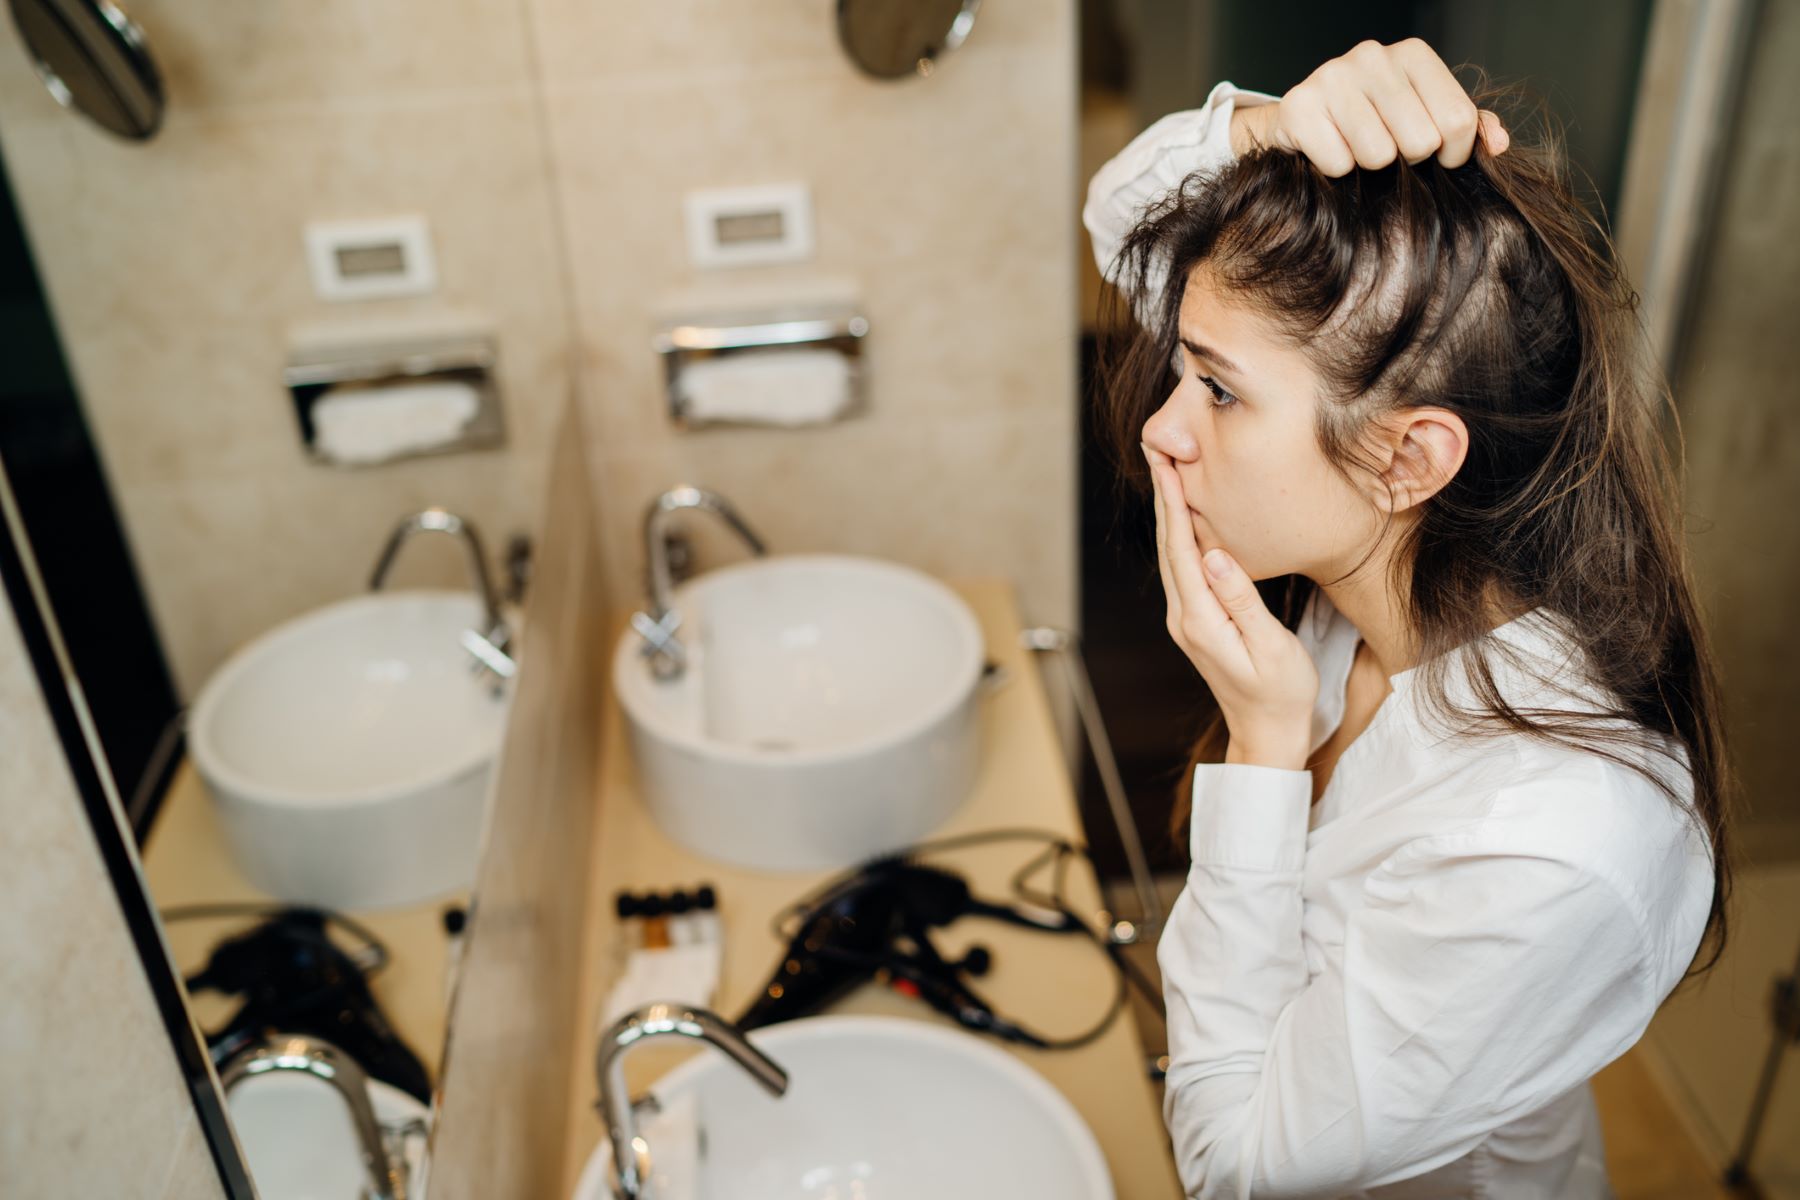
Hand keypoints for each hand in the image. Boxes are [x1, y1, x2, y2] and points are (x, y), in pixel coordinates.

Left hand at [1144, 445, 1317, 769]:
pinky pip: (1183, 570)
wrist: (1268, 735)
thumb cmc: (1280, 694)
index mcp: (1200, 619)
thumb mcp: (1270, 648)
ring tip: (1167, 473)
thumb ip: (1242, 601)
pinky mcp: (1197, 623)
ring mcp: (1187, 621)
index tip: (1167, 464)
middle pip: (1168, 546)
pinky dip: (1180, 537)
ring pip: (1172, 556)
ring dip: (1168, 514)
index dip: (1173, 504)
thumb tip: (1216, 554)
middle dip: (1163, 497)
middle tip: (1158, 451)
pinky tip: (1186, 519)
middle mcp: (1184, 618)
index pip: (1182, 549)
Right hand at [1229, 38, 1509, 175]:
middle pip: (1420, 142)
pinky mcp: (1299, 107)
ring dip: (1370, 166)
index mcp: (1413, 54)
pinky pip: (1338, 164)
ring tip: (1359, 148)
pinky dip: (1336, 170)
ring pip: (1378, 156)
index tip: (1437, 156)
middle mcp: (1373, 56)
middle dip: (1408, 160)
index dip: (1452, 155)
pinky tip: (1331, 148)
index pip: (1458, 121)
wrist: (1304, 121)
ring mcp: (1332, 77)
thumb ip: (1470, 128)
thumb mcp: (1428, 117)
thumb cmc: (1376, 121)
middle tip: (1390, 149)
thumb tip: (1498, 145)